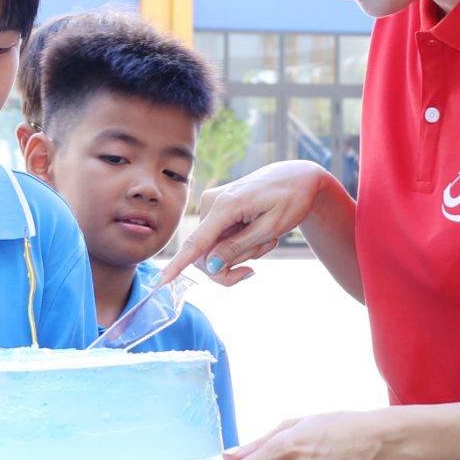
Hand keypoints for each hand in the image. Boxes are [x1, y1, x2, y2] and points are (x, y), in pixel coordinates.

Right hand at [159, 161, 329, 287]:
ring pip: (215, 250)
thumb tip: (210, 266)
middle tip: (262, 253)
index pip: (196, 242)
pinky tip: (259, 232)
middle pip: (206, 253)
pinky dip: (240, 244)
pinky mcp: (215, 210)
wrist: (296, 178)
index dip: (179, 264)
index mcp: (226, 205)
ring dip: (242, 252)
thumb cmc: (290, 199)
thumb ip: (238, 247)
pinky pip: (219, 240)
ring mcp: (211, 206)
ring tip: (267, 237)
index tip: (162, 281)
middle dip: (234, 261)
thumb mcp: (270, 228)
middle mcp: (211, 204)